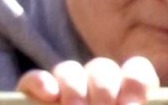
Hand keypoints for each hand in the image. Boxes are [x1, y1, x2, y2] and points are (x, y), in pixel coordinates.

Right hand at [19, 56, 161, 104]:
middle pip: (102, 68)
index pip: (136, 72)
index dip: (135, 82)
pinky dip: (41, 83)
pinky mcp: (32, 98)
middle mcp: (95, 91)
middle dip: (104, 90)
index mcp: (124, 99)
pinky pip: (35, 79)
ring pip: (69, 70)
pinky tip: (49, 95)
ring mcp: (63, 93)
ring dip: (75, 88)